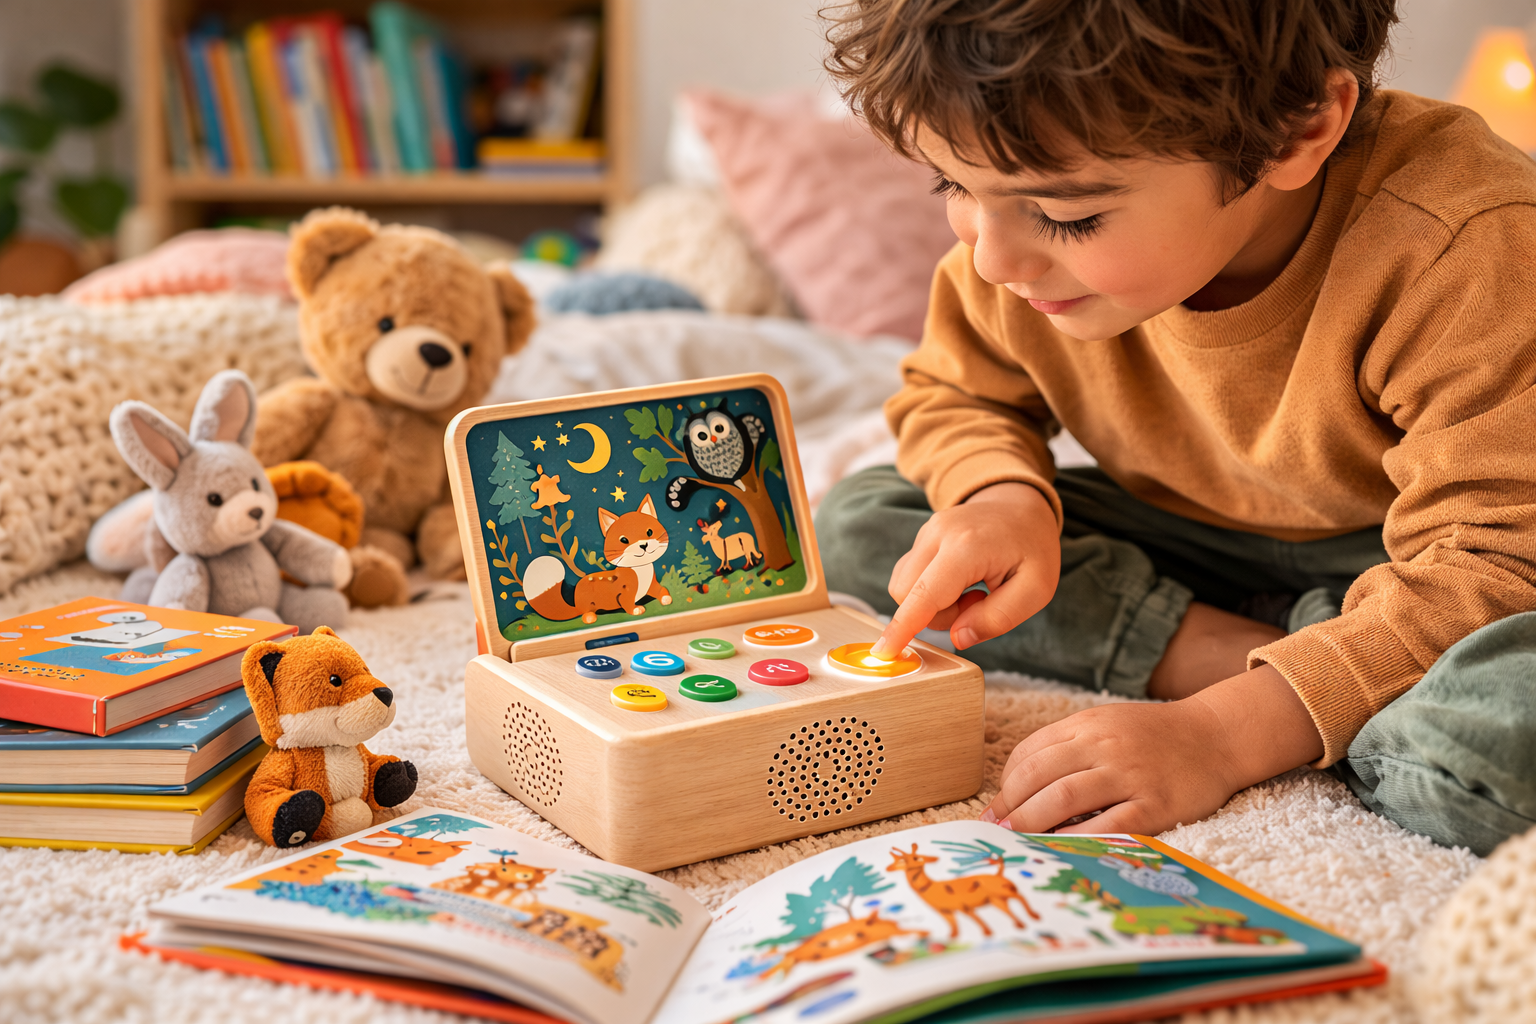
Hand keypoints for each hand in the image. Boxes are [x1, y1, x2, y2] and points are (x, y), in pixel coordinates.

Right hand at [872, 481, 1058, 658]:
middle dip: (936, 615)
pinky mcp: (922, 536)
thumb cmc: (1033, 548)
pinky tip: (959, 582)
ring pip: (905, 587)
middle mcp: (938, 534)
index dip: (903, 628)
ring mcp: (926, 531)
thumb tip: (958, 637)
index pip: (924, 595)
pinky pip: (910, 576)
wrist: (1021, 506)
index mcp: (967, 547)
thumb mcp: (1036, 590)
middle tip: (976, 604)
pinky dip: (930, 590)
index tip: (884, 653)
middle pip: (907, 594)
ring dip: (934, 604)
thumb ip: (998, 618)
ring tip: (971, 591)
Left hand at [982, 665, 1324, 834]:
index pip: (1030, 753)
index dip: (1006, 784)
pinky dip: (1078, 839)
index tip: (995, 808)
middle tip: (995, 830)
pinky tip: (1061, 851)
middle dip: (1010, 807)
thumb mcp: (1106, 725)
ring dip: (1032, 823)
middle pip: (1039, 776)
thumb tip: (1020, 786)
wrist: (1217, 736)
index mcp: (1087, 725)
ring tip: (1016, 840)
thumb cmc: (1154, 736)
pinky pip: (1108, 826)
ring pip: (1064, 799)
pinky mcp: (1155, 804)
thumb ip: (1067, 747)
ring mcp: (1130, 774)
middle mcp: (1103, 745)